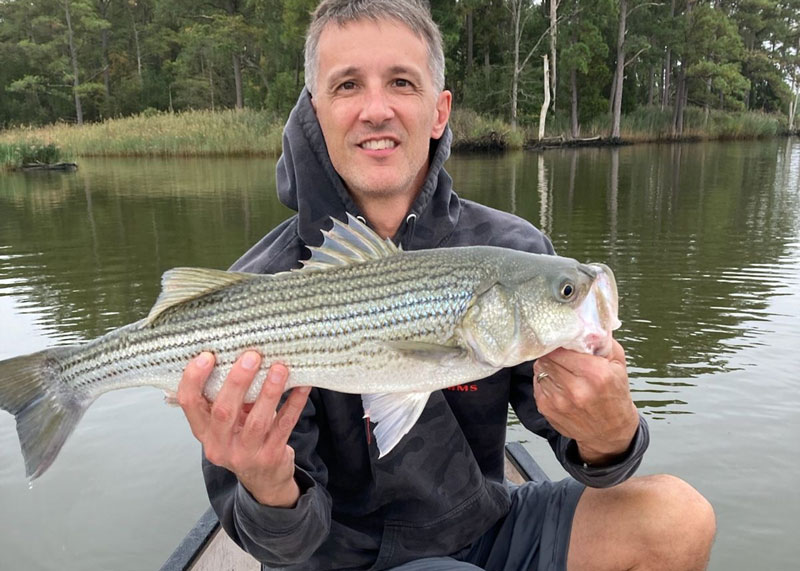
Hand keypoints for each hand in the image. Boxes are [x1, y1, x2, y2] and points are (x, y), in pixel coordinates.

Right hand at [177, 351, 310, 506]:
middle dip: (238, 381)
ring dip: (269, 392)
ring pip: (257, 421)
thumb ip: (228, 396)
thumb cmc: (243, 438)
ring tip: (280, 368)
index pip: (188, 403)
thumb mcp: (228, 422)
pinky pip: (284, 426)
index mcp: (203, 431)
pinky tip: (302, 386)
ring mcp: (246, 454)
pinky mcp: (271, 457)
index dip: (194, 379)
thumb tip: (241, 354)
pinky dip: (294, 404)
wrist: (264, 479)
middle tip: (252, 356)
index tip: (208, 356)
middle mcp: (219, 445)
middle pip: (224, 411)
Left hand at [533, 338, 638, 465]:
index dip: (559, 341)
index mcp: (595, 374)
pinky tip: (558, 383)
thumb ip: (602, 341)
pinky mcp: (546, 409)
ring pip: (539, 369)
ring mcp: (558, 401)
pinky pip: (537, 383)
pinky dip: (544, 379)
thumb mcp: (617, 364)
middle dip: (552, 351)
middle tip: (559, 351)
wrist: (609, 433)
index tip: (561, 338)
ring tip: (562, 369)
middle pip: (547, 357)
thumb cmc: (615, 395)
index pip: (561, 347)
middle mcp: (575, 389)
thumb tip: (584, 321)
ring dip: (548, 365)